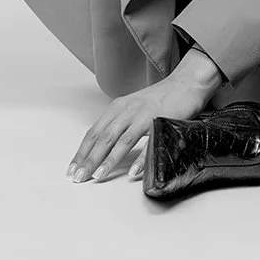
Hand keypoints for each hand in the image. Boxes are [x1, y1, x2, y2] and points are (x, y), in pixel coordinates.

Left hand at [67, 56, 222, 183]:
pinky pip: (148, 143)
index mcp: (117, 107)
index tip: (73, 168)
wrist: (186, 82)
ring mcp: (143, 116)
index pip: (94, 132)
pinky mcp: (160, 121)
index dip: (82, 151)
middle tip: (78, 177)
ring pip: (121, 141)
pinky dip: (139, 159)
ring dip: (108, 161)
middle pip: (102, 138)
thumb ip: (119, 123)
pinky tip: (132, 173)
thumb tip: (102, 146)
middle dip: (88, 159)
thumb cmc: (160, 97)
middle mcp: (127, 111)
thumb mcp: (133, 107)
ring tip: (97, 176)